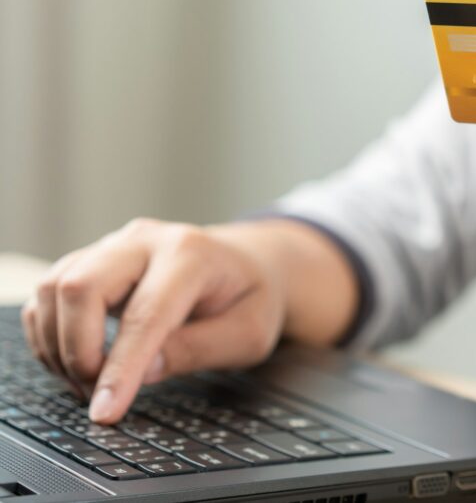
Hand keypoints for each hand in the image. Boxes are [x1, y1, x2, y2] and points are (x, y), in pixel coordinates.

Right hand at [21, 219, 288, 422]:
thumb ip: (199, 350)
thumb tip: (141, 372)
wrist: (248, 263)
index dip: (120, 368)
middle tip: (97, 392)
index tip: (105, 411)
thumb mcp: (249, 332)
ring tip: (90, 380)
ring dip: (57, 344)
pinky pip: (49, 292)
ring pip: (55, 287)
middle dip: (76, 349)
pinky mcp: (93, 259)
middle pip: (81, 286)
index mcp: (192, 255)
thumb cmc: (251, 298)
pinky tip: (77, 360)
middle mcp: (146, 241)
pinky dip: (50, 333)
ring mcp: (115, 246)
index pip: (145, 314)